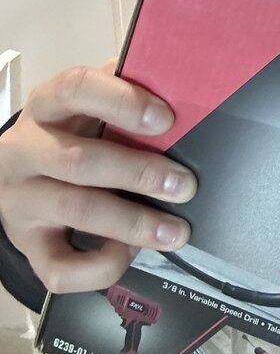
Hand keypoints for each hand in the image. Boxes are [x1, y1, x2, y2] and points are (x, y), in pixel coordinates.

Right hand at [0, 62, 196, 293]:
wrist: (22, 171)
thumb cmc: (71, 129)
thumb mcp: (89, 103)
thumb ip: (125, 91)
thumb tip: (179, 85)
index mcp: (46, 104)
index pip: (76, 89)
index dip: (122, 102)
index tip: (167, 118)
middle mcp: (24, 150)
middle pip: (79, 161)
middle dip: (139, 173)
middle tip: (185, 185)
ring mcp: (20, 200)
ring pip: (75, 211)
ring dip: (132, 222)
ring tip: (175, 230)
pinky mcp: (25, 244)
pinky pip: (57, 267)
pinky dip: (100, 266)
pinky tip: (130, 253)